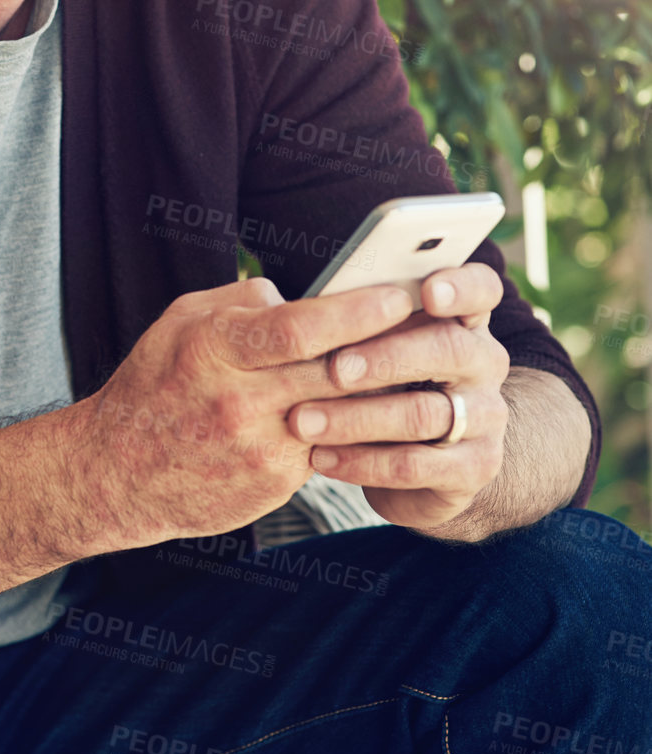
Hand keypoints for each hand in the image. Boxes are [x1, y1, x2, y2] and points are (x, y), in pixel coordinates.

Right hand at [80, 276, 415, 547]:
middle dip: (388, 346)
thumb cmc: (155, 383)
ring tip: (418, 365)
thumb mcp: (182, 321)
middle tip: (432, 324)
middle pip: (334, 370)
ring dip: (382, 391)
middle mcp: (237, 400)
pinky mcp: (272, 484)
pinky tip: (373, 410)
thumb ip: (244, 301)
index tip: (399, 294)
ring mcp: (258, 448)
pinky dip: (352, 428)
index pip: (300, 327)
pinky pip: (328, 447)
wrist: (116, 472)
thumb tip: (302, 294)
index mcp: (213, 348)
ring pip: (342, 413)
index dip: (357, 311)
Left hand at [284, 264, 509, 534]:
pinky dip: (362, 462)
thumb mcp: (370, 345)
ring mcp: (486, 416)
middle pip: (449, 349)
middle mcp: (484, 362)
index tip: (428, 291)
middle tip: (334, 368)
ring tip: (302, 421)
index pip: (481, 289)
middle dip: (386, 358)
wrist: (419, 466)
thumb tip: (266, 291)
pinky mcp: (473, 467)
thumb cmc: (381, 384)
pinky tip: (322, 458)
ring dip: (356, 418)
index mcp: (463, 319)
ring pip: (424, 413)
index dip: (460, 286)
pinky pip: (415, 464)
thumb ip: (343, 318)